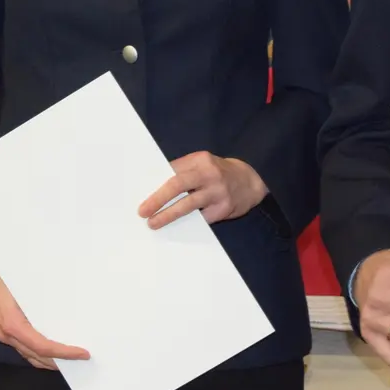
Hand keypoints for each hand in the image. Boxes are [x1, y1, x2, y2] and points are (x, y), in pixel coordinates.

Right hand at [0, 255, 88, 369]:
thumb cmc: (8, 275)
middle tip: (81, 361)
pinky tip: (52, 350)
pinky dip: (40, 353)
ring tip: (69, 359)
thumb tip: (69, 316)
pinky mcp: (4, 331)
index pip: (43, 347)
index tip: (83, 353)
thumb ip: (46, 305)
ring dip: (50, 361)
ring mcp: (4, 334)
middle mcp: (8, 334)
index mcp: (14, 325)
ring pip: (30, 356)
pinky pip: (25, 348)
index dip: (64, 353)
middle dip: (60, 362)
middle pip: (37, 357)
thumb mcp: (29, 289)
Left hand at [138, 152, 267, 228]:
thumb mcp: (203, 164)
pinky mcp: (224, 208)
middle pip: (178, 184)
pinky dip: (186, 224)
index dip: (155, 182)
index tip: (139, 191)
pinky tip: (174, 229)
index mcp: (200, 160)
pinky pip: (201, 218)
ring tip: (154, 223)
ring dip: (168, 215)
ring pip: (188, 205)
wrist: (251, 181)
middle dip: (158, 198)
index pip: (172, 170)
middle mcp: (209, 173)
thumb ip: (183, 170)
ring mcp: (217, 192)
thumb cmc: (218, 173)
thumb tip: (154, 185)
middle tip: (142, 211)